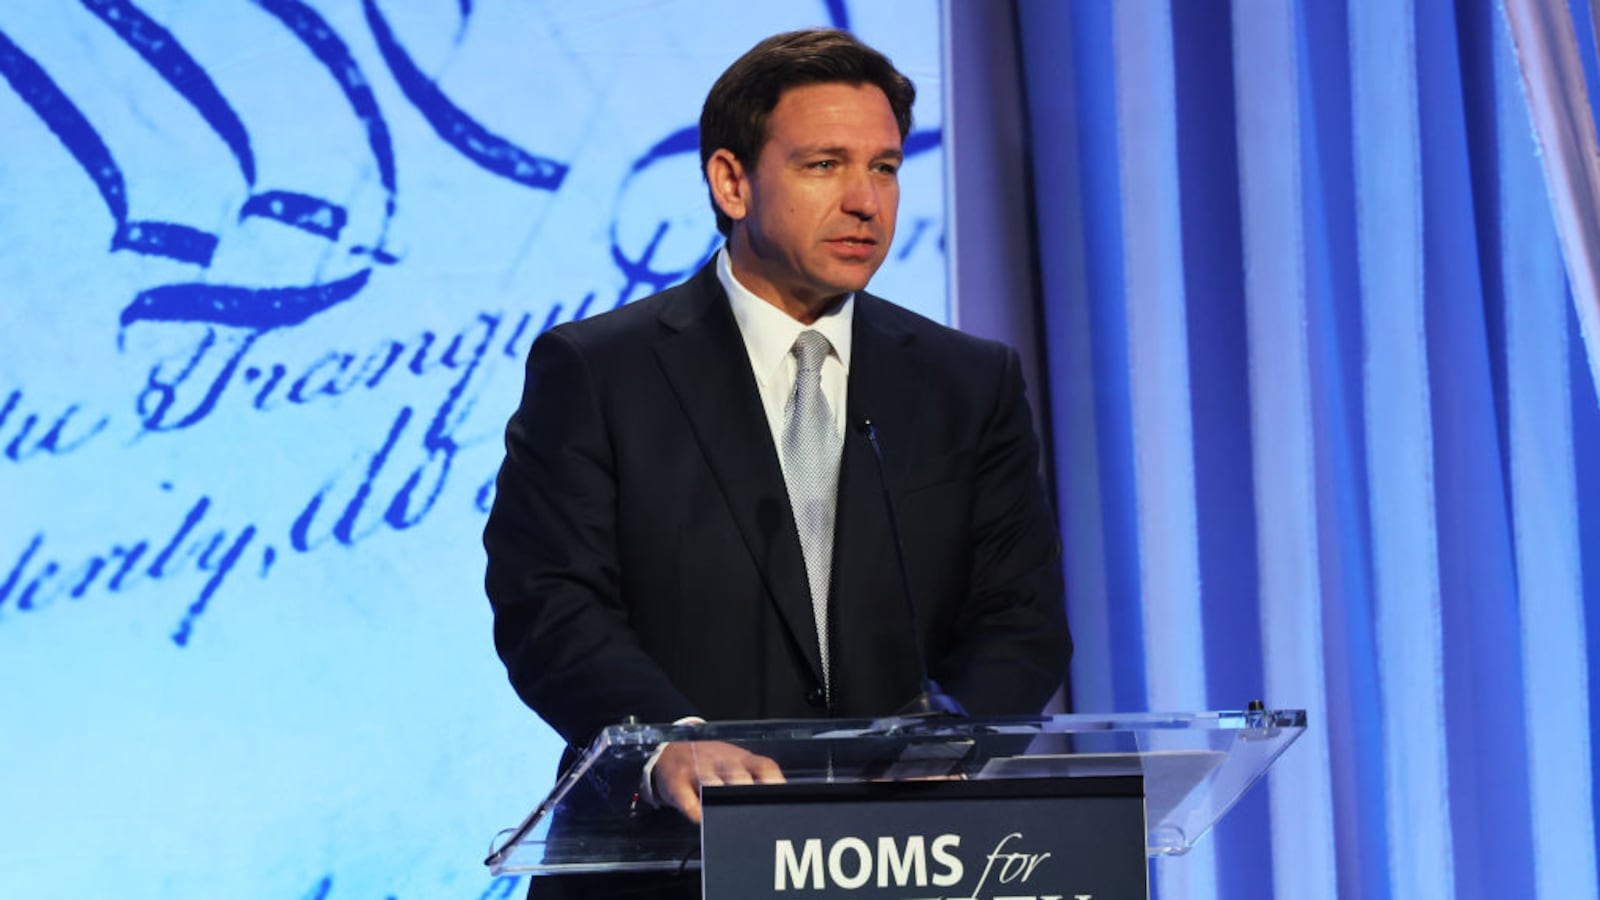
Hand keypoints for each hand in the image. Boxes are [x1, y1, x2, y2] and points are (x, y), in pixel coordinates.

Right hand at [651, 740, 784, 823]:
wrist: (670, 750)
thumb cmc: (710, 763)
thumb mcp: (734, 763)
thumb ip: (754, 778)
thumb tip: (779, 801)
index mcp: (741, 759)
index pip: (764, 767)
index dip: (775, 782)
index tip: (782, 798)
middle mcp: (720, 762)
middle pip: (738, 776)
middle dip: (747, 792)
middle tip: (755, 813)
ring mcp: (697, 770)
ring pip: (711, 783)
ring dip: (720, 800)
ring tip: (728, 817)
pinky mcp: (676, 783)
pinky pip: (687, 801)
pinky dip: (696, 813)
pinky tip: (702, 820)